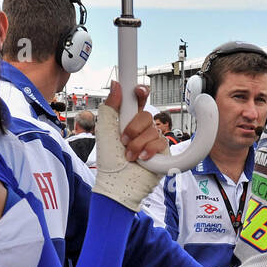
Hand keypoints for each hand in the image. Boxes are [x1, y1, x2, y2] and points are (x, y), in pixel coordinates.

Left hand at [96, 84, 165, 209]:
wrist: (118, 182)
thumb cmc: (109, 160)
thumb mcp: (104, 129)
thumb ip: (110, 106)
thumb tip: (116, 84)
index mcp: (127, 121)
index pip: (138, 101)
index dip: (140, 93)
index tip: (139, 91)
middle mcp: (141, 129)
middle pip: (146, 114)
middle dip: (133, 128)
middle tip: (124, 141)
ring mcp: (152, 140)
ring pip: (153, 130)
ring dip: (138, 144)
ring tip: (130, 156)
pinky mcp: (162, 152)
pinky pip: (161, 142)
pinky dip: (149, 151)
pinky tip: (142, 160)